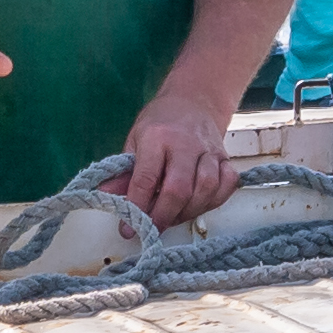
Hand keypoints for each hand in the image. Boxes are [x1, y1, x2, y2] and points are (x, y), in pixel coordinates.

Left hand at [105, 94, 238, 228]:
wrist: (193, 101)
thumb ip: (124, 172)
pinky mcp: (225, 157)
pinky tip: (197, 205)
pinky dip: (213, 201)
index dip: (137, 207)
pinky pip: (226, 185)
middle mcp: (185, 143)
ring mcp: (209, 150)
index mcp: (156, 138)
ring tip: (172, 218)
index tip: (128, 228)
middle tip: (152, 230)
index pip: (146, 178)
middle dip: (164, 216)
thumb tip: (106, 196)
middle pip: (179, 189)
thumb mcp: (135, 141)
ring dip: (188, 212)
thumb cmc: (160, 124)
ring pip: (205, 189)